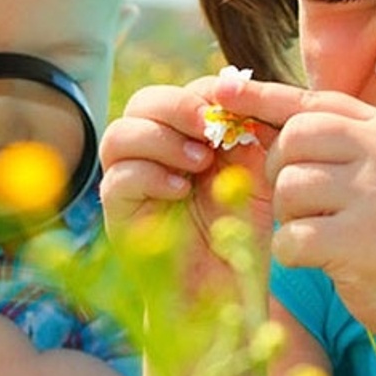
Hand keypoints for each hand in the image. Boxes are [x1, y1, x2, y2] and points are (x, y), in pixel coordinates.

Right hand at [99, 76, 274, 294]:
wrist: (226, 289)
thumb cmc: (244, 231)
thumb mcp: (258, 172)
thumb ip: (254, 131)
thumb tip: (243, 87)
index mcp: (186, 136)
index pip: (185, 91)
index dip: (209, 92)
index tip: (239, 108)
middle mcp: (153, 152)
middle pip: (144, 101)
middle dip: (178, 106)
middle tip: (210, 128)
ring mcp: (130, 181)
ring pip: (119, 134)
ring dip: (161, 139)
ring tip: (199, 163)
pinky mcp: (118, 213)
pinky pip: (117, 178)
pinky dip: (151, 176)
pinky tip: (181, 191)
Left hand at [209, 78, 375, 343]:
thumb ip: (341, 146)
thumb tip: (260, 117)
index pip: (314, 103)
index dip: (262, 96)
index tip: (221, 89)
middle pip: (294, 139)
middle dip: (280, 172)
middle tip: (299, 203)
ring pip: (289, 188)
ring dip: (291, 218)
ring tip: (321, 235)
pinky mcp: (363, 241)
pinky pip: (293, 238)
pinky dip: (294, 254)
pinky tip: (321, 262)